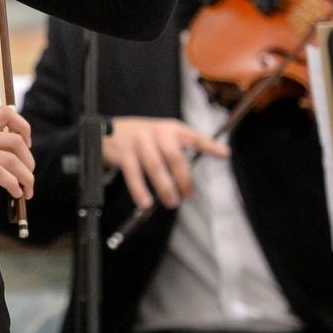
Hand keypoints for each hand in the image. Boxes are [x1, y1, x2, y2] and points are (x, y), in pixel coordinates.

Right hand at [0, 105, 33, 204]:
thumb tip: (9, 170)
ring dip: (26, 177)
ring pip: (11, 158)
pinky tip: (13, 193)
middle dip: (29, 161)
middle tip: (29, 178)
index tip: (26, 146)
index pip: (6, 112)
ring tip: (26, 191)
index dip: (23, 128)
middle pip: (15, 139)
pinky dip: (13, 185)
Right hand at [103, 116, 228, 209]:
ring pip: (155, 167)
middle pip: (174, 157)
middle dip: (184, 179)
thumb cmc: (142, 138)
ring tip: (171, 202)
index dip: (209, 145)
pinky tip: (146, 203)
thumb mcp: (162, 135)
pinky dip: (140, 191)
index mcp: (170, 129)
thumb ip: (179, 149)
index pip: (193, 137)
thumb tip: (193, 176)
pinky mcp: (124, 154)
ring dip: (165, 188)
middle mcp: (156, 133)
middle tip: (188, 195)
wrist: (107, 131)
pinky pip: (134, 175)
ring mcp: (139, 142)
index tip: (224, 154)